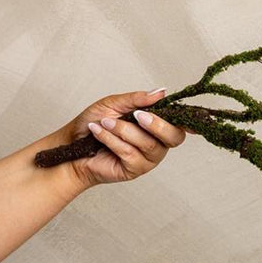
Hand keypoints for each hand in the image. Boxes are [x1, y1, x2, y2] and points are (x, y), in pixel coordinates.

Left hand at [60, 87, 186, 188]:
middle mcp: (156, 144)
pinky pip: (129, 153)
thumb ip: (138, 99)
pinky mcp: (133, 170)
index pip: (179, 125)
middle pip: (173, 137)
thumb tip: (161, 92)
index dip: (188, 122)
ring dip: (123, 130)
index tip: (189, 118)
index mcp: (156, 127)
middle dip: (157, 124)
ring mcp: (147, 160)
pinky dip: (111, 139)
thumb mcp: (115, 104)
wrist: (73, 144)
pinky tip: (98, 132)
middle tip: (137, 116)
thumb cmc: (94, 123)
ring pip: (148, 144)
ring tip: (104, 123)